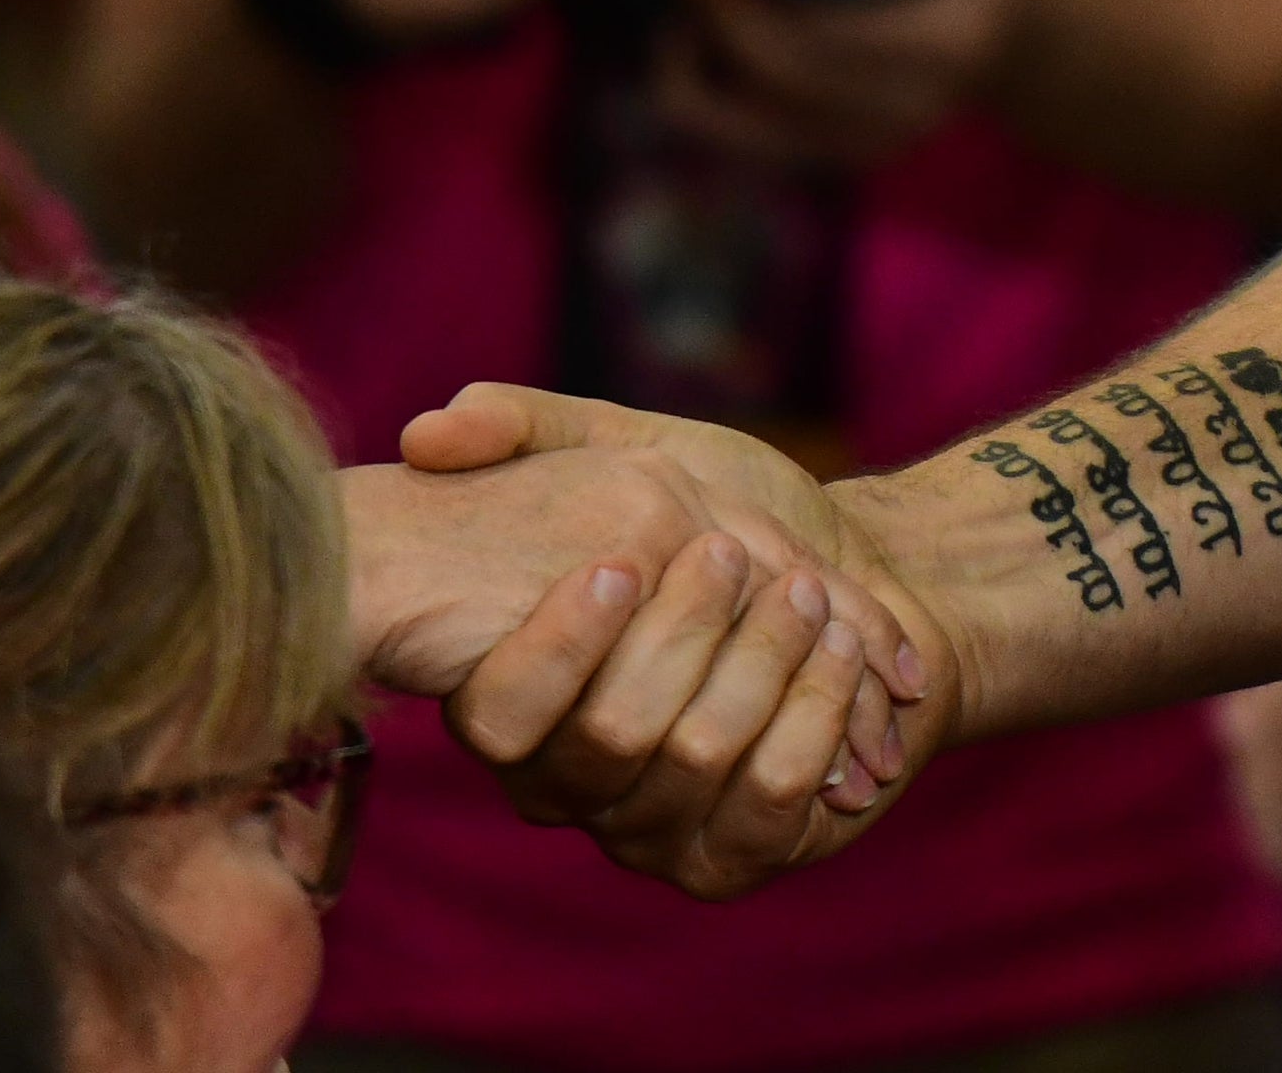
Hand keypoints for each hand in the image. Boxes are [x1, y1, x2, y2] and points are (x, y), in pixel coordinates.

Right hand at [381, 384, 953, 896]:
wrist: (853, 583)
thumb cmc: (720, 512)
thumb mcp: (623, 449)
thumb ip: (524, 427)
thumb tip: (428, 432)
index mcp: (518, 703)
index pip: (501, 714)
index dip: (560, 645)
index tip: (620, 563)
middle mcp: (567, 783)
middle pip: (609, 736)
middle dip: (683, 632)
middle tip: (730, 552)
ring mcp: (647, 828)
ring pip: (695, 760)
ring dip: (760, 664)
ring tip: (806, 591)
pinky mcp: (731, 854)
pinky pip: (769, 806)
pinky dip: (815, 722)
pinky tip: (843, 659)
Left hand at [650, 0, 1040, 171]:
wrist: (1008, 16)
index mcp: (950, 39)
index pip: (828, 33)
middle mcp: (913, 106)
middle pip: (779, 77)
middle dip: (709, 10)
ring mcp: (874, 142)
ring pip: (744, 126)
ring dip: (690, 63)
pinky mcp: (837, 157)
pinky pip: (739, 145)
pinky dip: (697, 96)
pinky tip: (689, 38)